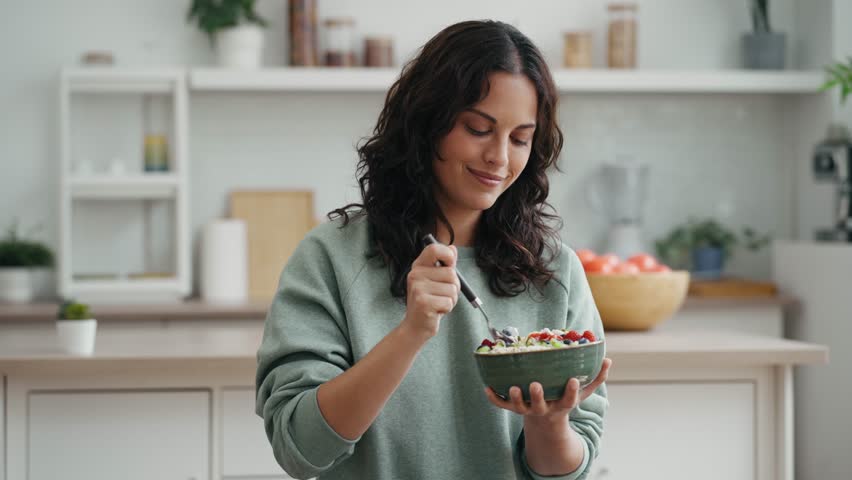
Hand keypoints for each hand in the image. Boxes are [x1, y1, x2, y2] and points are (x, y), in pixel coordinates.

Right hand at [399, 243, 460, 340]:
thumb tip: (453, 248)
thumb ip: (445, 265)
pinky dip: (447, 309)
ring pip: (452, 289)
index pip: (434, 249)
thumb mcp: (436, 280)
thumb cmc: (429, 301)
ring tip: (438, 303)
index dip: (448, 255)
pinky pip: (449, 302)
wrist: (415, 326)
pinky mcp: (423, 303)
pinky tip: (436, 311)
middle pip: (451, 273)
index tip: (451, 264)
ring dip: (451, 299)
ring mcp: (418, 288)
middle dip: (454, 287)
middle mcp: (416, 275)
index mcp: (418, 266)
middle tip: (441, 295)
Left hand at [485, 358, 611, 420]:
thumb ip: (596, 377)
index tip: (573, 380)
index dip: (571, 392)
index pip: (569, 400)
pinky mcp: (514, 408)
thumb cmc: (565, 399)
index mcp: (562, 405)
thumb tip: (609, 359)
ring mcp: (528, 410)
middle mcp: (545, 409)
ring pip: (520, 407)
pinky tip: (486, 387)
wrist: (547, 422)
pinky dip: (493, 398)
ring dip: (516, 398)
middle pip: (540, 405)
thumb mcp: (583, 392)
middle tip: (535, 385)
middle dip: (538, 396)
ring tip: (514, 387)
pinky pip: (501, 405)